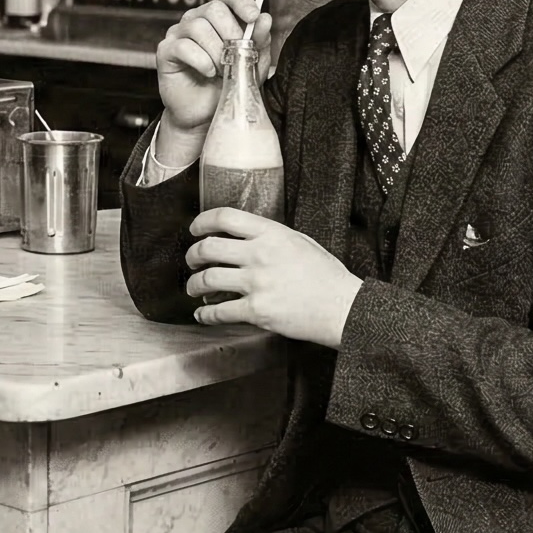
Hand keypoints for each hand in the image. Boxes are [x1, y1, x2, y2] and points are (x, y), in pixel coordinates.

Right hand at [154, 0, 270, 167]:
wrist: (206, 115)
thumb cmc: (228, 86)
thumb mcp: (252, 64)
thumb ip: (259, 42)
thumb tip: (265, 18)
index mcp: (219, 19)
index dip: (241, 1)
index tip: (253, 16)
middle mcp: (196, 20)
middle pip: (213, 9)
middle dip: (231, 33)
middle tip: (237, 56)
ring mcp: (178, 34)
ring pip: (198, 27)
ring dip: (216, 51)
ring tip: (223, 71)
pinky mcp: (165, 51)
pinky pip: (184, 46)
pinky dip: (201, 60)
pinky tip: (209, 73)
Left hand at [185, 208, 361, 347]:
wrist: (342, 307)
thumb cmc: (326, 276)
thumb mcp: (300, 242)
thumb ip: (271, 237)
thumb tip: (244, 237)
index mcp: (272, 233)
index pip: (225, 217)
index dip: (202, 221)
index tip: (195, 230)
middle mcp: (260, 254)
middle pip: (208, 248)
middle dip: (192, 255)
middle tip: (191, 261)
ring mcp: (256, 283)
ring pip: (207, 279)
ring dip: (194, 285)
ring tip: (194, 288)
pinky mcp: (256, 311)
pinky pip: (219, 312)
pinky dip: (205, 315)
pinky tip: (203, 315)